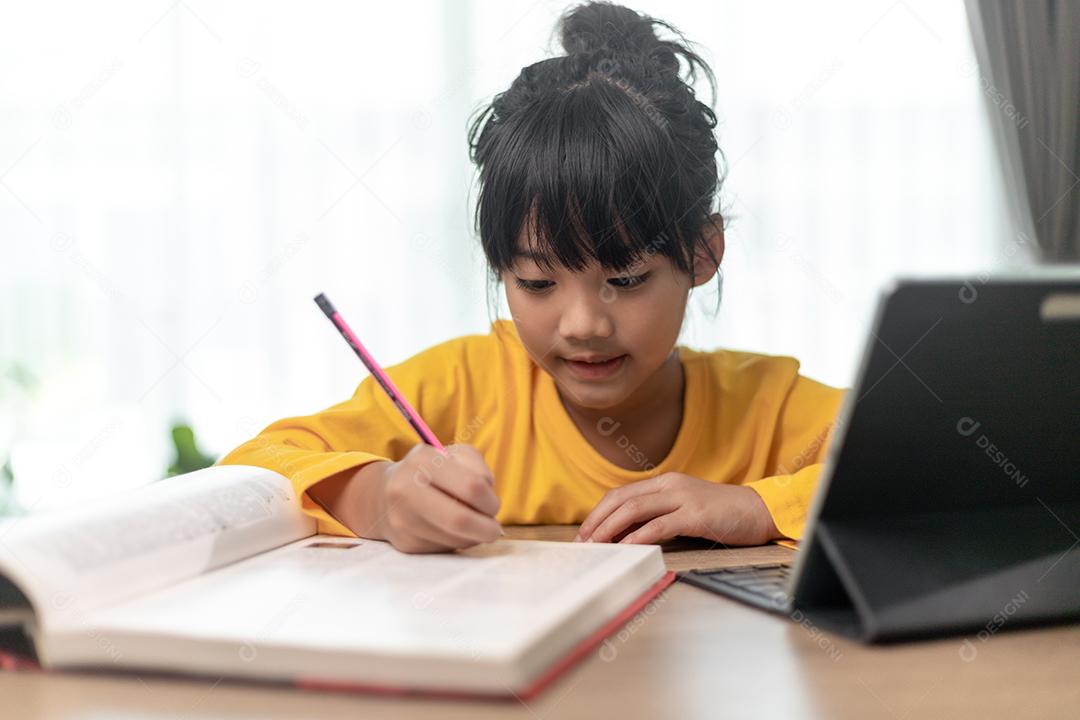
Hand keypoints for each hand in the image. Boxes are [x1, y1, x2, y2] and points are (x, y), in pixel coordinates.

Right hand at [375, 443, 502, 552]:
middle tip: (494, 529)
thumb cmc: (429, 472)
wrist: (383, 495)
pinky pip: (444, 549)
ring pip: (455, 539)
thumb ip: (477, 467)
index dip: (490, 501)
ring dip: (473, 536)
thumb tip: (489, 497)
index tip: (494, 506)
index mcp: (422, 460)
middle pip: (460, 519)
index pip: (471, 486)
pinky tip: (452, 531)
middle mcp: (406, 489)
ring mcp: (402, 519)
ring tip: (472, 526)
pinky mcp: (405, 543)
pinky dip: (457, 542)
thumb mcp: (453, 456)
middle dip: (486, 528)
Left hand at [574, 473, 780, 545]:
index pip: (621, 494)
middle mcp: (670, 485)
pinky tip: (625, 549)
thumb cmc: (723, 515)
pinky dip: (637, 537)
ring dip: (610, 528)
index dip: (599, 512)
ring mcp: (683, 498)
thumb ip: (659, 516)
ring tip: (596, 545)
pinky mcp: (695, 514)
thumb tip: (625, 535)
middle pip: (622, 499)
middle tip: (582, 541)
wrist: (760, 511)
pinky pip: (659, 525)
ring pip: (634, 509)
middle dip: (597, 521)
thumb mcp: (685, 509)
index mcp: (665, 483)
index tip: (585, 532)